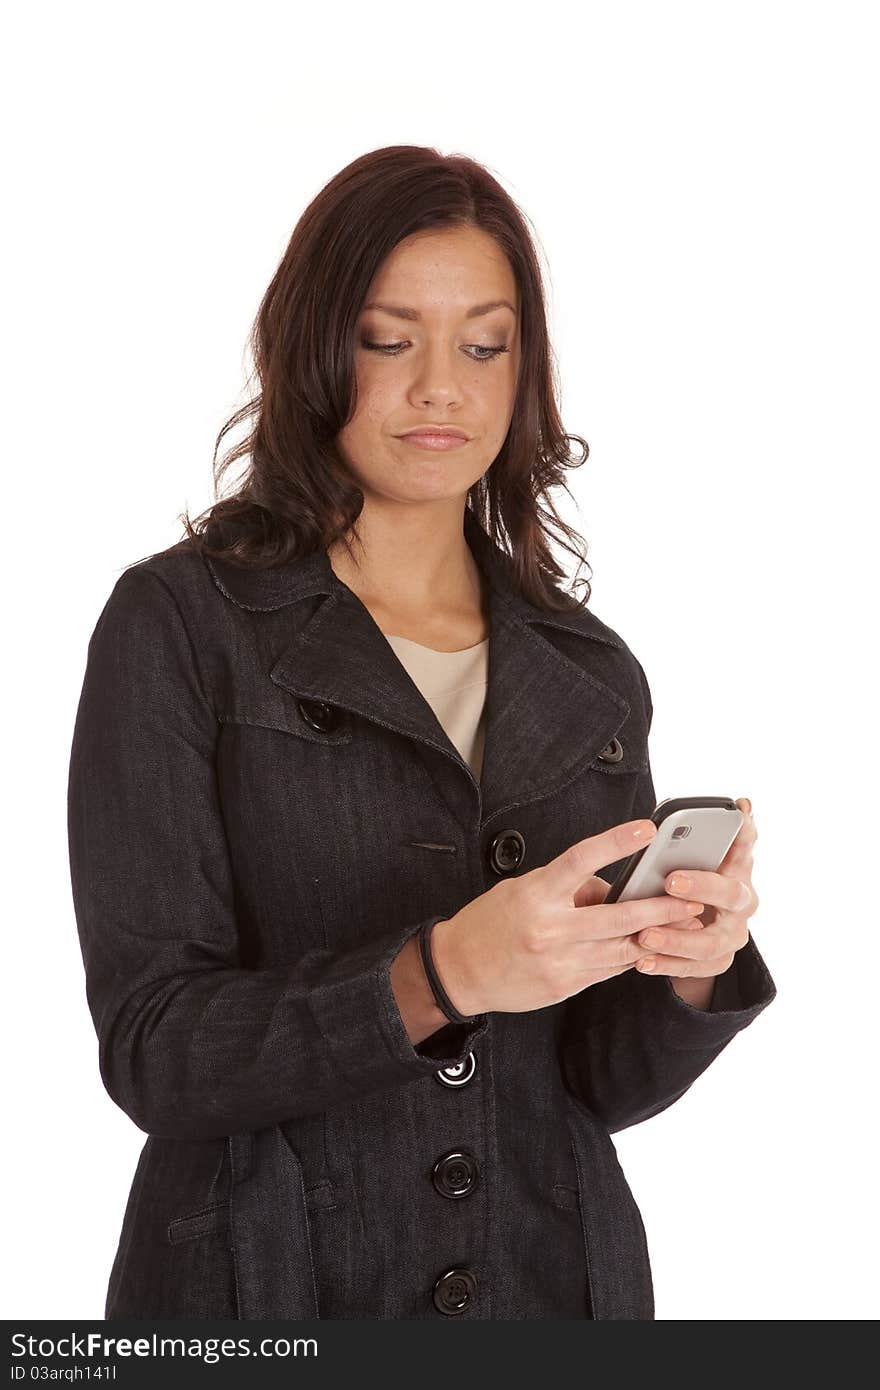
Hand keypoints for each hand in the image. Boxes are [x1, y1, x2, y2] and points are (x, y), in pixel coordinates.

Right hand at [430, 816, 703, 1015]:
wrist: (460, 971)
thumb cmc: (491, 922)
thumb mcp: (523, 890)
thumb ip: (567, 887)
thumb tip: (608, 887)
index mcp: (537, 894)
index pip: (581, 860)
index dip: (616, 842)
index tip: (647, 829)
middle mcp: (550, 928)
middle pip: (619, 916)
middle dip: (661, 908)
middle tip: (693, 899)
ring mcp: (561, 960)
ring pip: (622, 947)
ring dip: (656, 936)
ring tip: (684, 923)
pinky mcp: (566, 985)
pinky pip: (609, 969)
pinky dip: (630, 956)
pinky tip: (648, 946)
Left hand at [633, 797, 758, 1002]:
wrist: (701, 924)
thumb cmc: (695, 877)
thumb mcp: (701, 854)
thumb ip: (709, 834)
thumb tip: (744, 803)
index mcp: (738, 867)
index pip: (746, 843)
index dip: (743, 832)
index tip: (733, 816)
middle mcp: (743, 901)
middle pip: (732, 894)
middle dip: (702, 887)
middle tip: (671, 881)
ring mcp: (734, 934)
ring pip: (712, 941)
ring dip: (677, 938)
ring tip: (645, 934)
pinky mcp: (719, 960)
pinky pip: (696, 968)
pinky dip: (668, 965)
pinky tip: (642, 960)